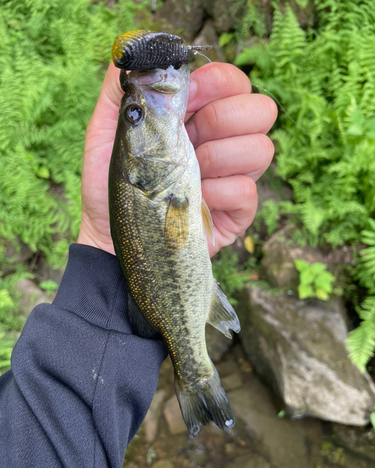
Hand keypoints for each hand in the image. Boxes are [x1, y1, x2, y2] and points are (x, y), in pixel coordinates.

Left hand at [78, 62, 276, 256]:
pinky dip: (218, 195)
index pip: (233, 82)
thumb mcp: (106, 132)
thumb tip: (141, 54)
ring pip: (263, 149)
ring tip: (187, 175)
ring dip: (219, 159)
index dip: (217, 84)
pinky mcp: (237, 210)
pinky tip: (196, 202)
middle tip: (189, 138)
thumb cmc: (114, 186)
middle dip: (222, 120)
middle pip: (261, 109)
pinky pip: (248, 191)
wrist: (114, 238)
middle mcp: (222, 141)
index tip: (188, 98)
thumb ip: (120, 91)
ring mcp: (233, 176)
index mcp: (197, 117)